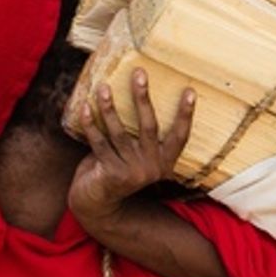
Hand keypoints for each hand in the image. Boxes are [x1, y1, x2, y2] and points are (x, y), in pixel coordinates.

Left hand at [67, 69, 194, 226]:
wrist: (97, 203)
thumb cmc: (119, 168)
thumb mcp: (137, 155)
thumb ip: (139, 136)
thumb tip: (137, 92)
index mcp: (165, 162)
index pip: (180, 136)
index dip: (185, 114)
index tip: (189, 90)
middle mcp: (152, 167)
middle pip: (149, 126)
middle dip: (143, 98)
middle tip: (139, 73)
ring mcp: (132, 172)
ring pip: (119, 133)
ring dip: (110, 107)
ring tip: (104, 87)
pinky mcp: (111, 174)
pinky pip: (99, 143)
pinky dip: (91, 124)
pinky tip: (86, 107)